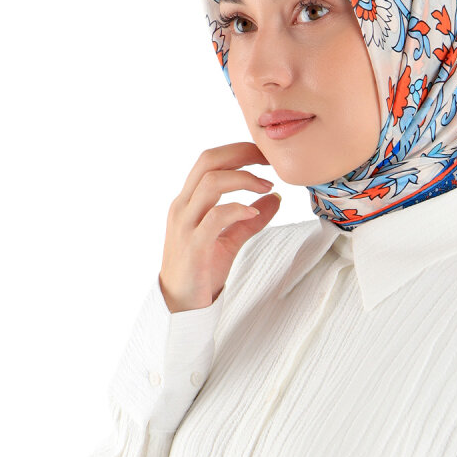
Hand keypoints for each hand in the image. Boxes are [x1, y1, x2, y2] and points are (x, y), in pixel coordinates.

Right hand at [158, 141, 278, 311]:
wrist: (180, 306)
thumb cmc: (201, 271)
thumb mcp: (229, 239)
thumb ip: (250, 219)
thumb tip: (276, 198)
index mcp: (188, 201)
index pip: (209, 160)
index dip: (238, 150)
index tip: (265, 154)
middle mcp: (183, 207)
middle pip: (208, 162)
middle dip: (241, 153)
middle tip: (269, 160)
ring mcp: (185, 225)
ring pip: (210, 183)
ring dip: (243, 179)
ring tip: (267, 186)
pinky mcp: (194, 246)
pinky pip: (214, 217)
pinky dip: (236, 209)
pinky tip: (254, 212)